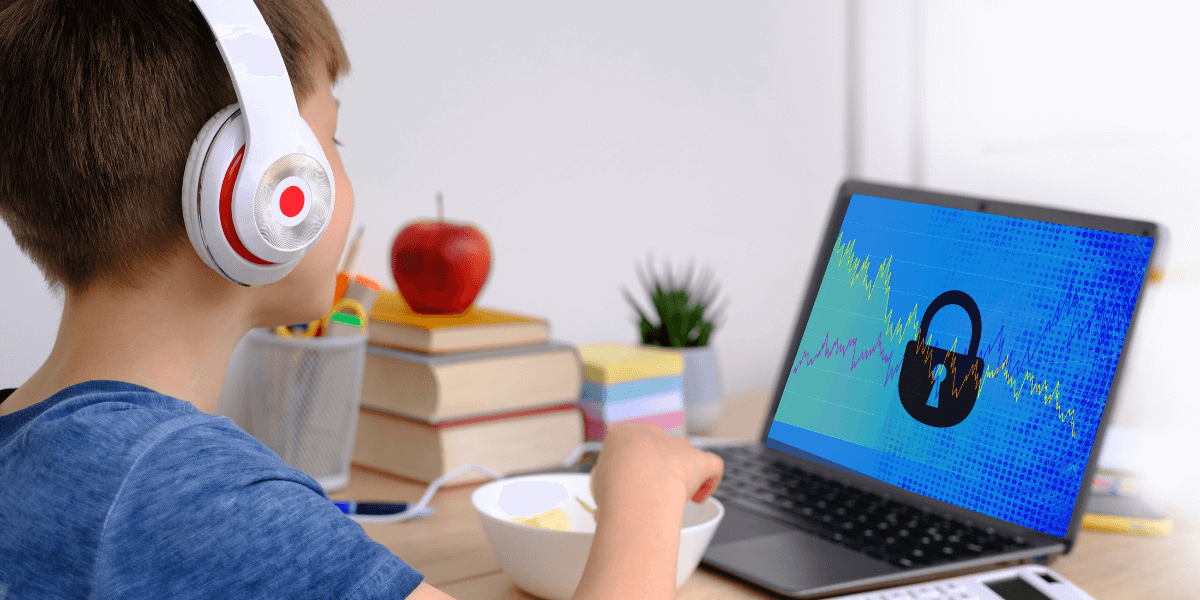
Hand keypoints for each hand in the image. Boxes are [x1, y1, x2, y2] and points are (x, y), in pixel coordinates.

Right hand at [588, 423, 723, 523]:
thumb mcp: (597, 482)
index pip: (629, 446)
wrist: (635, 486)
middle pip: (657, 448)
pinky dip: (710, 480)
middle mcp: (653, 433)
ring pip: (684, 453)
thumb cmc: (612, 488)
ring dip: (682, 471)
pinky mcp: (698, 460)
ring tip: (675, 496)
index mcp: (624, 434)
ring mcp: (678, 445)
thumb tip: (613, 496)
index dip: (631, 467)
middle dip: (655, 470)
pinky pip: (712, 465)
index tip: (630, 487)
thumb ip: (608, 482)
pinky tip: (700, 497)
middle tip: (649, 495)